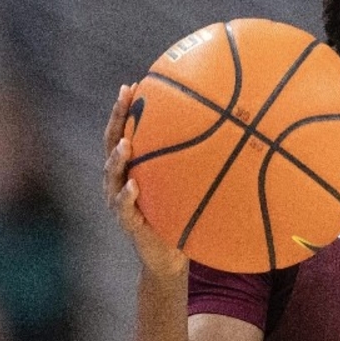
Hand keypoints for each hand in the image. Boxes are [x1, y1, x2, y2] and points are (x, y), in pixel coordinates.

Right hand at [104, 84, 187, 276]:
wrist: (169, 255)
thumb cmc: (180, 213)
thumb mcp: (186, 185)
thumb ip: (195, 163)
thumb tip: (228, 135)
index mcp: (132, 166)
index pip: (124, 131)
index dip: (124, 109)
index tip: (131, 85)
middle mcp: (119, 179)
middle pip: (112, 143)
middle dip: (117, 119)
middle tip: (125, 97)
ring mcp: (119, 200)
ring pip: (112, 174)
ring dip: (117, 158)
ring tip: (125, 143)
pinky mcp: (127, 222)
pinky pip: (124, 207)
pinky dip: (127, 196)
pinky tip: (134, 186)